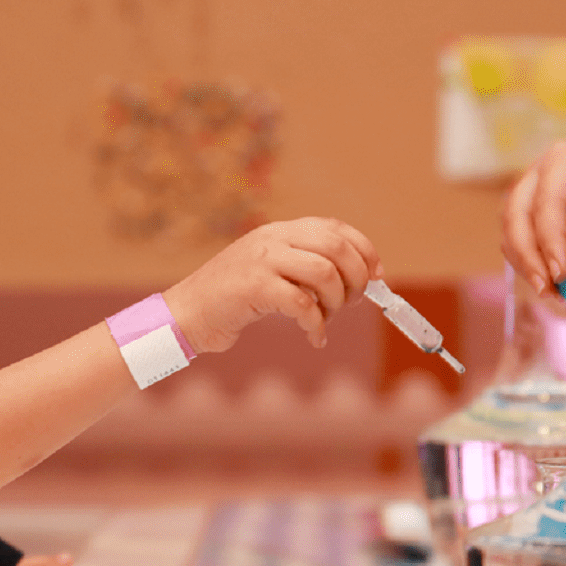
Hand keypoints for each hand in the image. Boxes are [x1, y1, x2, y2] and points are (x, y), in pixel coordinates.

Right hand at [164, 218, 380, 352]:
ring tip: (327, 320)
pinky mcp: (254, 287)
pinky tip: (315, 338)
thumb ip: (306, 269)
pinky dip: (317, 325)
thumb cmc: (234, 300)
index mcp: (281, 231)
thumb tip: (361, 282)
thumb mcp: (272, 273)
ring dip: (337, 303)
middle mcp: (273, 238)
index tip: (377, 276)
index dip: (365, 250)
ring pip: (325, 273)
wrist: (188, 314)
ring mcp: (262, 260)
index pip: (336, 228)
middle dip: (357, 278)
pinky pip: (303, 305)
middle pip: (337, 247)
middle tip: (352, 303)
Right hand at [501, 141, 565, 296]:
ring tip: (554, 294)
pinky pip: (521, 243)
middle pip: (517, 215)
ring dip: (527, 266)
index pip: (548, 202)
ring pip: (513, 232)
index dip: (550, 240)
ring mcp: (534, 193)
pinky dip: (533, 266)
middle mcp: (542, 173)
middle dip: (528, 256)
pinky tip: (555, 287)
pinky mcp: (534, 215)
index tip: (561, 274)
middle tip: (547, 290)